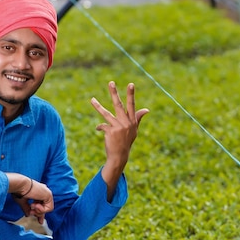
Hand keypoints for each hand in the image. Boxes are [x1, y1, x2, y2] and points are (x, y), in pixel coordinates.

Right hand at [7, 173, 53, 223]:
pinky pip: (49, 208)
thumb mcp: (23, 202)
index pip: (42, 205)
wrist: (20, 185)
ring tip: (31, 206)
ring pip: (47, 209)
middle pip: (46, 208)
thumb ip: (27, 209)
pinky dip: (41, 210)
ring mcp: (47, 193)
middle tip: (31, 211)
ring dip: (39, 211)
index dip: (41, 213)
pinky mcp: (49, 195)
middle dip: (38, 213)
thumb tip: (28, 215)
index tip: (40, 222)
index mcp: (38, 192)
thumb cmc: (18, 191)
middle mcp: (44, 192)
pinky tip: (35, 205)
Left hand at [91, 81, 148, 200]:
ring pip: (106, 114)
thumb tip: (147, 109)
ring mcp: (118, 127)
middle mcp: (126, 123)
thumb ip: (138, 118)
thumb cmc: (127, 141)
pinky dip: (100, 128)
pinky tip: (99, 130)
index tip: (130, 84)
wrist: (120, 156)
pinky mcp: (110, 132)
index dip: (131, 94)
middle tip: (111, 82)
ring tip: (91, 99)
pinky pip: (102, 126)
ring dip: (98, 106)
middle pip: (119, 105)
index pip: (132, 105)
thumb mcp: (134, 130)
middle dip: (114, 93)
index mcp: (132, 121)